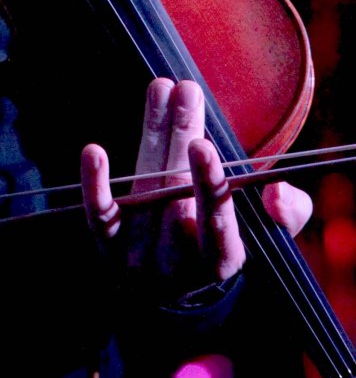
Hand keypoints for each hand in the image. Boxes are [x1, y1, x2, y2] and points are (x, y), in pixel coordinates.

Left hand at [80, 78, 311, 296]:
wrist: (170, 287)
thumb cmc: (222, 245)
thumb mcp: (264, 236)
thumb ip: (284, 215)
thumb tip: (278, 191)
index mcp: (220, 259)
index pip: (215, 222)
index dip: (208, 186)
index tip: (204, 146)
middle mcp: (176, 262)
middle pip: (175, 192)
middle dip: (181, 136)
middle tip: (187, 91)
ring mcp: (137, 255)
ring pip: (144, 188)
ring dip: (154, 133)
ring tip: (163, 89)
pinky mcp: (107, 245)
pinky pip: (99, 214)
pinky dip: (96, 183)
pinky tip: (94, 152)